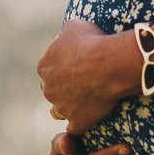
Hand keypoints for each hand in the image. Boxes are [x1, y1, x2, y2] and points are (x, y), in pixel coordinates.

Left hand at [37, 18, 136, 132]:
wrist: (109, 64)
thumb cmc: (93, 41)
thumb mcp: (74, 27)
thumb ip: (65, 35)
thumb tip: (65, 37)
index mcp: (44, 66)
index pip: (48, 69)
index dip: (61, 68)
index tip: (75, 66)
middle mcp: (48, 88)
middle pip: (52, 90)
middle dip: (63, 88)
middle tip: (82, 83)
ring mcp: (62, 107)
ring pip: (59, 111)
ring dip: (68, 107)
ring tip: (84, 103)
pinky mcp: (77, 121)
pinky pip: (76, 128)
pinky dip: (81, 124)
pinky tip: (91, 119)